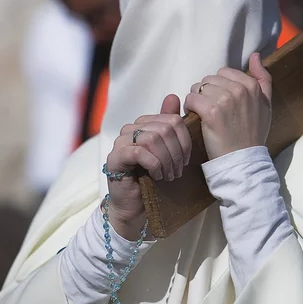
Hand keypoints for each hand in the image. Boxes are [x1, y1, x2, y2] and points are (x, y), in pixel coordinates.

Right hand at [106, 95, 190, 239]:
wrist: (135, 207)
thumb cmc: (152, 179)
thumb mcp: (167, 152)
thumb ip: (170, 127)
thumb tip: (174, 97)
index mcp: (144, 124)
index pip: (172, 120)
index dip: (185, 141)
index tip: (186, 160)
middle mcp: (130, 129)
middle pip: (165, 128)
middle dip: (176, 152)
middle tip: (177, 171)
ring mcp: (121, 142)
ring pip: (153, 138)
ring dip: (166, 160)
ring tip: (168, 175)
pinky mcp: (115, 157)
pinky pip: (140, 152)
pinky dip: (154, 165)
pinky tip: (157, 176)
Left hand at [184, 53, 271, 160]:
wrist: (243, 159)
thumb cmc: (253, 133)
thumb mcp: (266, 104)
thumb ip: (263, 78)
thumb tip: (255, 55)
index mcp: (252, 85)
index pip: (224, 72)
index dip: (219, 86)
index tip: (221, 101)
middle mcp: (240, 89)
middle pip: (210, 79)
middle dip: (207, 92)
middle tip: (211, 109)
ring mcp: (225, 100)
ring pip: (198, 87)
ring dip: (197, 99)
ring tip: (204, 114)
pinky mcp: (211, 112)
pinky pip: (191, 99)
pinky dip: (190, 107)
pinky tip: (197, 117)